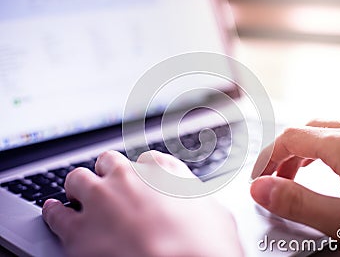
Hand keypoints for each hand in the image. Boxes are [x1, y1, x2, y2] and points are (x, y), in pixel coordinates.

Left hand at [42, 150, 242, 256]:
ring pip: (78, 179)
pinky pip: (56, 214)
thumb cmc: (207, 246)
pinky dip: (54, 211)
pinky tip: (54, 211)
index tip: (143, 183)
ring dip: (79, 187)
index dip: (144, 174)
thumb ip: (200, 202)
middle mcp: (131, 178)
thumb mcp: (218, 215)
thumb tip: (202, 208)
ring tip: (79, 197)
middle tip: (111, 189)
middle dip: (108, 173)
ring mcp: (102, 200)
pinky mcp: (79, 230)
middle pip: (109, 162)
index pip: (148, 161)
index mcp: (164, 172)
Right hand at [250, 120, 339, 255]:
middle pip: (307, 129)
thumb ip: (298, 203)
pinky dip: (326, 147)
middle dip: (284, 152)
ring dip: (305, 148)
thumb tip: (260, 189)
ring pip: (328, 128)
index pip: (290, 138)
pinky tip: (331, 166)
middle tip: (276, 179)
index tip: (259, 178)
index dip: (267, 157)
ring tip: (297, 173)